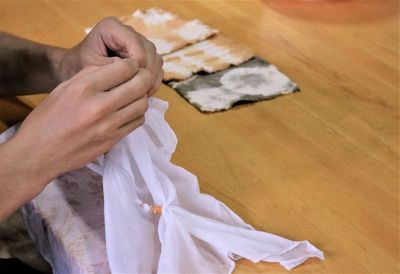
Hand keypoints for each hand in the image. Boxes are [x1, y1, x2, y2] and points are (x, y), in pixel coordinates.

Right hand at [10, 58, 150, 187]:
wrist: (39, 154)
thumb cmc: (47, 118)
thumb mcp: (64, 87)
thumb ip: (90, 74)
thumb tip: (117, 66)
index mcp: (83, 88)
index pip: (124, 68)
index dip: (132, 64)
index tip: (130, 66)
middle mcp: (99, 106)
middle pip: (139, 85)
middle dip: (144, 76)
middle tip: (140, 76)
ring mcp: (108, 126)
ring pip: (142, 104)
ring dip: (141, 96)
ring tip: (133, 94)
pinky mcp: (113, 140)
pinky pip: (137, 121)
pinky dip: (137, 113)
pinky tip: (128, 110)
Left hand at [61, 17, 162, 95]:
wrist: (77, 68)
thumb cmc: (80, 66)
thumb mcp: (92, 69)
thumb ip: (111, 70)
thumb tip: (133, 75)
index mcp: (112, 27)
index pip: (135, 43)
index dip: (137, 64)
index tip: (129, 83)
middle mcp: (128, 31)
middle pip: (149, 51)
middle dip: (146, 73)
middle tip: (139, 93)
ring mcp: (139, 43)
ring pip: (156, 59)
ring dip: (151, 78)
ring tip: (141, 95)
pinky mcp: (145, 55)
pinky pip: (157, 67)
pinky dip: (153, 81)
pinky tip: (143, 93)